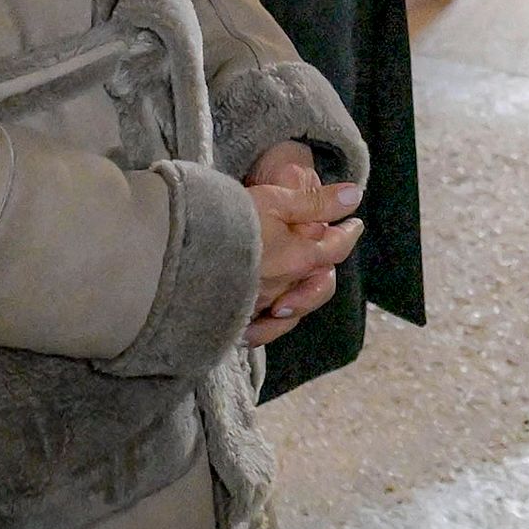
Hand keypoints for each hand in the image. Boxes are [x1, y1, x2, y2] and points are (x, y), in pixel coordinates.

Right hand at [244, 147, 361, 343]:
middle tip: (330, 245)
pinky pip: (263, 331)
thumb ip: (316, 201)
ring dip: (303, 291)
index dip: (348, 234)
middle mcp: (283, 288)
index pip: (336, 248)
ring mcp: (259, 307)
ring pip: (293, 306)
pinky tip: (271, 312)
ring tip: (303, 274)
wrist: (173, 250)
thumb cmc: (227, 219)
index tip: (354, 224)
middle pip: (317, 281)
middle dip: (326, 263)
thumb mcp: (275, 199)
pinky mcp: (234, 321)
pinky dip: (272, 323)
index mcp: (298, 258)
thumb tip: (354, 196)